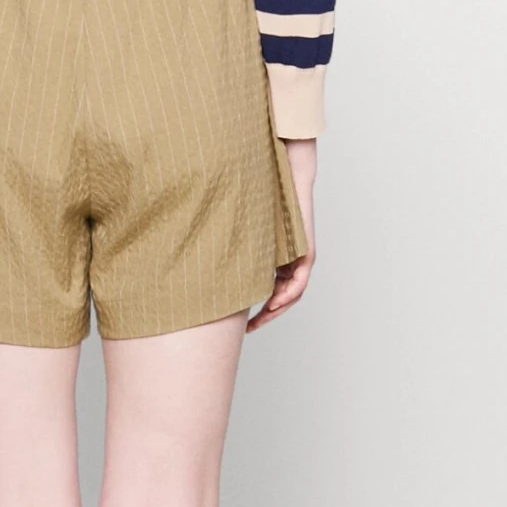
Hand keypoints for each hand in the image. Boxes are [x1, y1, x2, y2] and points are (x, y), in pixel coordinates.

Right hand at [246, 137, 315, 330]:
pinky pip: (299, 281)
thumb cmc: (263, 197)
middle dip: (265, 316)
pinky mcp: (306, 252)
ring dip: (276, 310)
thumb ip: (231, 242)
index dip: (257, 309)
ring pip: (291, 294)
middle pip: (281, 298)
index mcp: (276, 260)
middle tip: (249, 330)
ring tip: (258, 321)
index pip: (269, 292)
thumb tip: (200, 248)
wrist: (286, 176)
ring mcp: (300, 259)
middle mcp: (290, 263)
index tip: (242, 323)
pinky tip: (273, 302)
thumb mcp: (243, 228)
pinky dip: (287, 294)